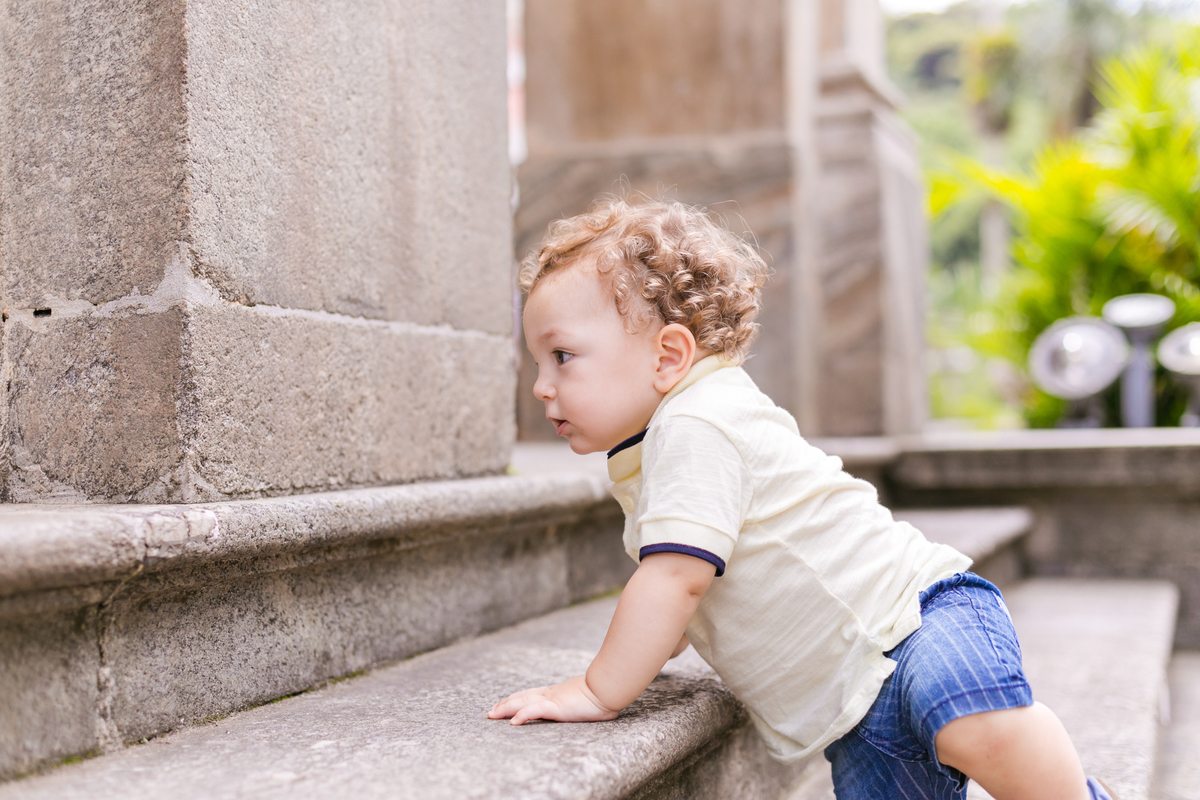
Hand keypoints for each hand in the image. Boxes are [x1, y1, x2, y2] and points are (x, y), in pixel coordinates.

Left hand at [488, 675, 618, 725]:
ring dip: (505, 708)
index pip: (531, 694)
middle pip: (522, 697)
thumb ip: (582, 704)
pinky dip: (521, 715)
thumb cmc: (604, 694)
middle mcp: (551, 694)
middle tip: (490, 711)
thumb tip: (589, 707)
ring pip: (522, 702)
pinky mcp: (556, 706)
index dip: (517, 699)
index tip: (505, 704)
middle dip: (505, 704)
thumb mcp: (587, 700)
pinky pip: (534, 710)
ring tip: (492, 715)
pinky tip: (512, 722)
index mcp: (557, 693)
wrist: (609, 687)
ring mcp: (552, 699)